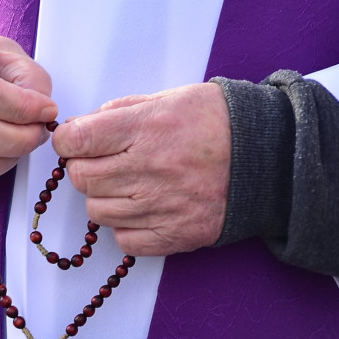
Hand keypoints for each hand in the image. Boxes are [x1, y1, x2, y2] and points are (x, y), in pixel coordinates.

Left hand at [51, 83, 230, 255]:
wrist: (269, 158)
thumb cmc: (217, 123)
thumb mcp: (169, 98)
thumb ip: (122, 111)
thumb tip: (80, 126)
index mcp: (146, 128)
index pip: (77, 140)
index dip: (68, 140)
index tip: (75, 141)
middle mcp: (149, 169)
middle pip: (83, 178)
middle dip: (84, 168)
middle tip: (103, 162)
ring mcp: (160, 206)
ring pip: (97, 211)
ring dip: (104, 198)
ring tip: (128, 185)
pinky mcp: (173, 235)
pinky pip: (123, 239)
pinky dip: (125, 227)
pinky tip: (143, 209)